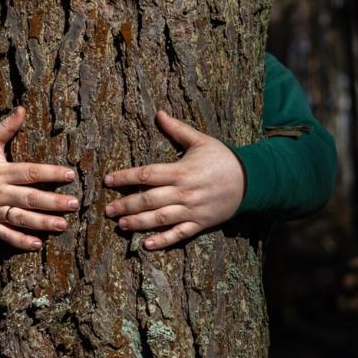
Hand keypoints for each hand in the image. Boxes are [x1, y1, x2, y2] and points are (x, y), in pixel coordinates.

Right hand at [0, 106, 78, 250]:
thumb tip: (22, 108)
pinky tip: (38, 244)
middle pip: (29, 198)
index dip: (50, 173)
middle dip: (53, 202)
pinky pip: (4, 235)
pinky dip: (19, 241)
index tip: (70, 174)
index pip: (29, 172)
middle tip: (74, 203)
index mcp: (0, 171)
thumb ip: (6, 128)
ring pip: (20, 218)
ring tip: (63, 225)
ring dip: (42, 223)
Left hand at [104, 111, 244, 249]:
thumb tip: (159, 113)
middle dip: (126, 205)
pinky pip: (179, 234)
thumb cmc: (222, 158)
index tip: (108, 180)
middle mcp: (184, 192)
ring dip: (138, 223)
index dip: (125, 177)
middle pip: (148, 199)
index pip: (147, 174)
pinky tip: (146, 244)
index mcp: (181, 171)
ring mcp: (191, 210)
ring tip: (121, 225)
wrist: (250, 180)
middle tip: (107, 210)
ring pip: (160, 219)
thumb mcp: (201, 140)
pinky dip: (162, 241)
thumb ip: (177, 129)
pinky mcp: (200, 224)